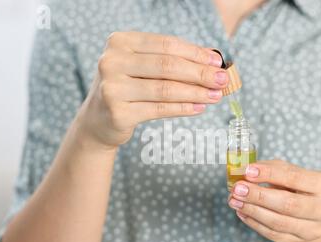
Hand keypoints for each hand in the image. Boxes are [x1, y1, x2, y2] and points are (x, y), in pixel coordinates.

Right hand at [77, 31, 226, 148]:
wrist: (97, 120)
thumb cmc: (126, 88)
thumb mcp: (141, 67)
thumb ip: (170, 60)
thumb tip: (212, 61)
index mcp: (120, 42)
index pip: (166, 44)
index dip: (195, 53)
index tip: (217, 62)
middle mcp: (112, 61)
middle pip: (167, 66)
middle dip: (200, 73)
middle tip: (222, 80)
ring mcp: (113, 88)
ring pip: (165, 89)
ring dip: (196, 92)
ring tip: (216, 96)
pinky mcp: (118, 113)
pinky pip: (159, 109)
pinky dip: (183, 108)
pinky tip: (199, 107)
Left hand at [228, 159, 320, 241]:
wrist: (313, 215)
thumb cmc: (298, 187)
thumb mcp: (290, 172)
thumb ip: (271, 169)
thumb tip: (246, 171)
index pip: (295, 178)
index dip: (270, 174)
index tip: (248, 171)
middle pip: (288, 204)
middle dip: (259, 196)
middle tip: (237, 189)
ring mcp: (313, 230)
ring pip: (278, 222)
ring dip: (252, 210)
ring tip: (234, 200)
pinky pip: (272, 234)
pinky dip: (254, 222)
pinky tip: (241, 212)